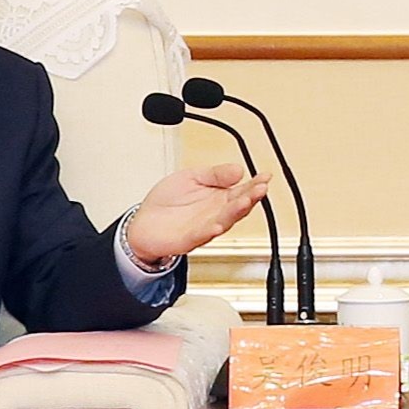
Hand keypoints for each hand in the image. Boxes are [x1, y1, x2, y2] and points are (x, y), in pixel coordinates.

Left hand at [119, 158, 275, 270]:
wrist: (143, 223)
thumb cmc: (166, 202)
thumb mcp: (191, 177)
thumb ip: (215, 174)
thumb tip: (238, 169)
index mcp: (218, 198)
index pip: (242, 190)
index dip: (255, 183)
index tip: (265, 176)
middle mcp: (215, 213)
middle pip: (238, 206)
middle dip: (251, 196)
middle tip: (261, 187)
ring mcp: (204, 227)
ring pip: (225, 220)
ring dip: (236, 212)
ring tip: (246, 201)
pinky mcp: (189, 239)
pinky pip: (202, 235)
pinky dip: (210, 231)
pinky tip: (218, 225)